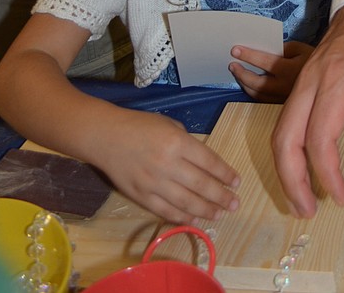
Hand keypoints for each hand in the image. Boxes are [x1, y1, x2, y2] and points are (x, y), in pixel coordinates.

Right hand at [94, 108, 240, 221]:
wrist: (106, 137)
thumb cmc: (140, 126)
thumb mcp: (169, 125)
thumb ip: (187, 143)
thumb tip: (203, 162)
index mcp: (178, 142)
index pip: (209, 162)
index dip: (225, 174)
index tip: (237, 182)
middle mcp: (168, 164)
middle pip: (202, 185)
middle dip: (221, 196)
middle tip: (235, 203)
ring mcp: (154, 183)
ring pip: (186, 202)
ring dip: (206, 210)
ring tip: (220, 213)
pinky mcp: (141, 196)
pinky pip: (166, 211)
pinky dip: (182, 217)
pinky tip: (194, 219)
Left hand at [229, 40, 313, 100]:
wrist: (329, 80)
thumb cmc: (314, 60)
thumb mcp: (301, 48)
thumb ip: (283, 48)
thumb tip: (266, 51)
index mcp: (289, 70)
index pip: (264, 61)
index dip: (248, 55)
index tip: (235, 50)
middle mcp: (284, 87)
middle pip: (256, 82)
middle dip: (241, 73)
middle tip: (232, 64)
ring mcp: (283, 98)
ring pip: (257, 94)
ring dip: (244, 83)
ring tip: (237, 73)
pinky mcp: (282, 105)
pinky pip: (262, 100)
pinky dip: (252, 92)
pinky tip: (247, 84)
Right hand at [271, 1, 343, 216]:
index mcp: (335, 83)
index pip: (319, 138)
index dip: (327, 174)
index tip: (342, 197)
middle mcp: (309, 83)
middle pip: (285, 138)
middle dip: (291, 180)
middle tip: (307, 211)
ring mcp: (300, 81)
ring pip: (278, 130)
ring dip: (285, 168)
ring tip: (300, 198)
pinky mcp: (300, 83)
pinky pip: (284, 121)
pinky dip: (286, 150)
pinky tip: (299, 168)